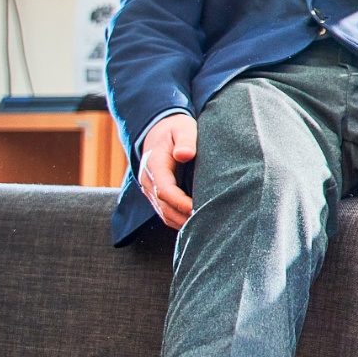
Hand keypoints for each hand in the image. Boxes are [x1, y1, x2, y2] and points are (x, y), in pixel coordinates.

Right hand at [139, 113, 197, 229]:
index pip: (165, 190)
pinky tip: (197, 225)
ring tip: (205, 228)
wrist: (157, 131)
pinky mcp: (156, 196)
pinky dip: (179, 221)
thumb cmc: (174, 129)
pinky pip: (166, 214)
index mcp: (154, 165)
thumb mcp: (182, 128)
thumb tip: (184, 154)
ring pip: (164, 214)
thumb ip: (185, 140)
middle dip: (184, 218)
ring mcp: (150, 191)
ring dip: (182, 223)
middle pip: (164, 208)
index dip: (180, 203)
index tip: (198, 209)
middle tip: (208, 224)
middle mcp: (148, 181)